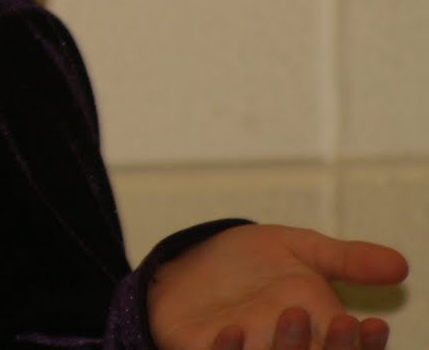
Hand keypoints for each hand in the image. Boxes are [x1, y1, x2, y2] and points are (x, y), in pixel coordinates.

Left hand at [151, 224, 406, 349]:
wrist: (190, 260)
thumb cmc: (250, 260)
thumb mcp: (300, 250)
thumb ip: (347, 260)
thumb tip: (401, 264)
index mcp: (316, 335)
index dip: (365, 346)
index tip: (375, 324)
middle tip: (341, 320)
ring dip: (288, 349)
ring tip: (292, 311)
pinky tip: (232, 329)